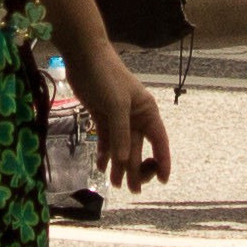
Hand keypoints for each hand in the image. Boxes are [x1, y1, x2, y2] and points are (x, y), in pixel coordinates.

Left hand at [71, 59, 172, 196]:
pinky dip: (105, 153)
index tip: (162, 180)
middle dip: (135, 168)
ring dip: (119, 165)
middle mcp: (135, 116)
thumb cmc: (106, 76)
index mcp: (147, 111)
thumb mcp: (116, 105)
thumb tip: (123, 160)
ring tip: (115, 184)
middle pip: (138, 148)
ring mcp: (118, 117)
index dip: (162, 160)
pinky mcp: (102, 115)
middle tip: (132, 189)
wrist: (84, 56)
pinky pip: (107, 139)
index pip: (159, 140)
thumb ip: (121, 133)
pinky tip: (102, 166)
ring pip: (121, 146)